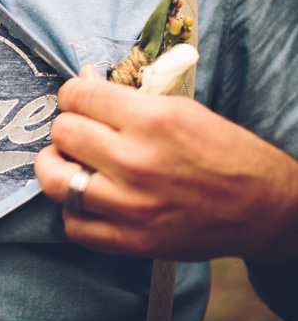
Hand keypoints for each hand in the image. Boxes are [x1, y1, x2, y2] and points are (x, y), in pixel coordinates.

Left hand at [34, 65, 297, 262]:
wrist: (264, 208)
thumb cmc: (224, 152)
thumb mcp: (182, 109)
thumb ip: (126, 96)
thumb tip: (82, 80)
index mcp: (152, 120)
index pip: (77, 96)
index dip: (71, 94)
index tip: (77, 101)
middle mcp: (137, 161)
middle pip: (62, 133)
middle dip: (67, 127)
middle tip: (79, 132)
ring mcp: (132, 205)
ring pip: (55, 180)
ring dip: (56, 167)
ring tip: (69, 163)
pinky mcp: (132, 240)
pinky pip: (73, 226)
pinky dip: (72, 211)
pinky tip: (87, 200)